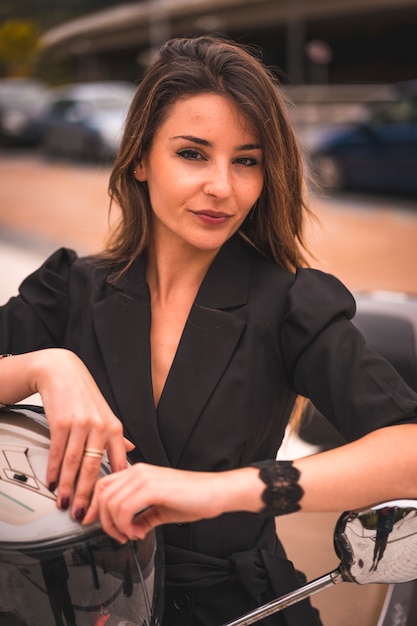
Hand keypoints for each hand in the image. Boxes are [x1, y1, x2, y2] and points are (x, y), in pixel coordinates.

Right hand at [32, 349, 132, 518]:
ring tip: (65, 504)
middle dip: (88, 495)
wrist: (62, 373)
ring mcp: (81, 425)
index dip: (114, 488)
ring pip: (74, 464)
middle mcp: (100, 427)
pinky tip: (53, 483)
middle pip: (94, 469)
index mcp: (114, 428)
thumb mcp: (106, 413)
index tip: (110, 505)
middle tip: (83, 514)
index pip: (117, 463)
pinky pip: (58, 452)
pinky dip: (54, 471)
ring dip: (68, 488)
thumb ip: (116, 436)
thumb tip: (129, 451)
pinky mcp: (62, 422)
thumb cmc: (84, 395)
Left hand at [83, 463, 263, 541]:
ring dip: (115, 526)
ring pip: (110, 502)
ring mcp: (144, 477)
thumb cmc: (195, 497)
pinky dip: (126, 525)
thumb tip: (131, 529)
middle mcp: (138, 471)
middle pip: (102, 493)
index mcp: (139, 473)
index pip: (104, 484)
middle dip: (103, 520)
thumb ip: (143, 516)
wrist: (216, 492)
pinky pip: (124, 508)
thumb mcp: (161, 509)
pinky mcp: (152, 487)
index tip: (94, 523)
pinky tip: (139, 532)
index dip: (95, 505)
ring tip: (130, 535)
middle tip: (117, 535)